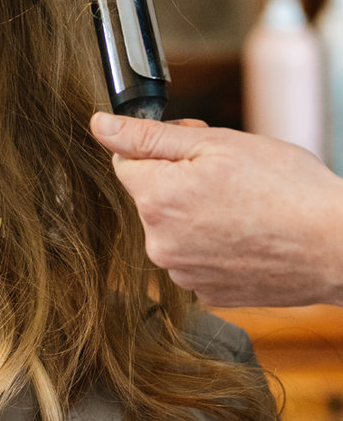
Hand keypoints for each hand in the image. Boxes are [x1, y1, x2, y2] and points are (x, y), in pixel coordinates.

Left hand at [90, 112, 342, 307]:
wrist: (337, 246)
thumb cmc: (288, 189)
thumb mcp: (217, 143)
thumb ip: (148, 136)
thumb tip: (100, 126)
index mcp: (156, 200)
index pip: (125, 162)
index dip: (161, 148)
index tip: (196, 149)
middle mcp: (160, 244)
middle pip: (149, 197)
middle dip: (178, 180)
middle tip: (229, 175)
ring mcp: (184, 274)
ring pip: (172, 228)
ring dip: (196, 214)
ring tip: (245, 207)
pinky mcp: (208, 294)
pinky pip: (195, 257)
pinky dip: (214, 244)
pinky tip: (248, 235)